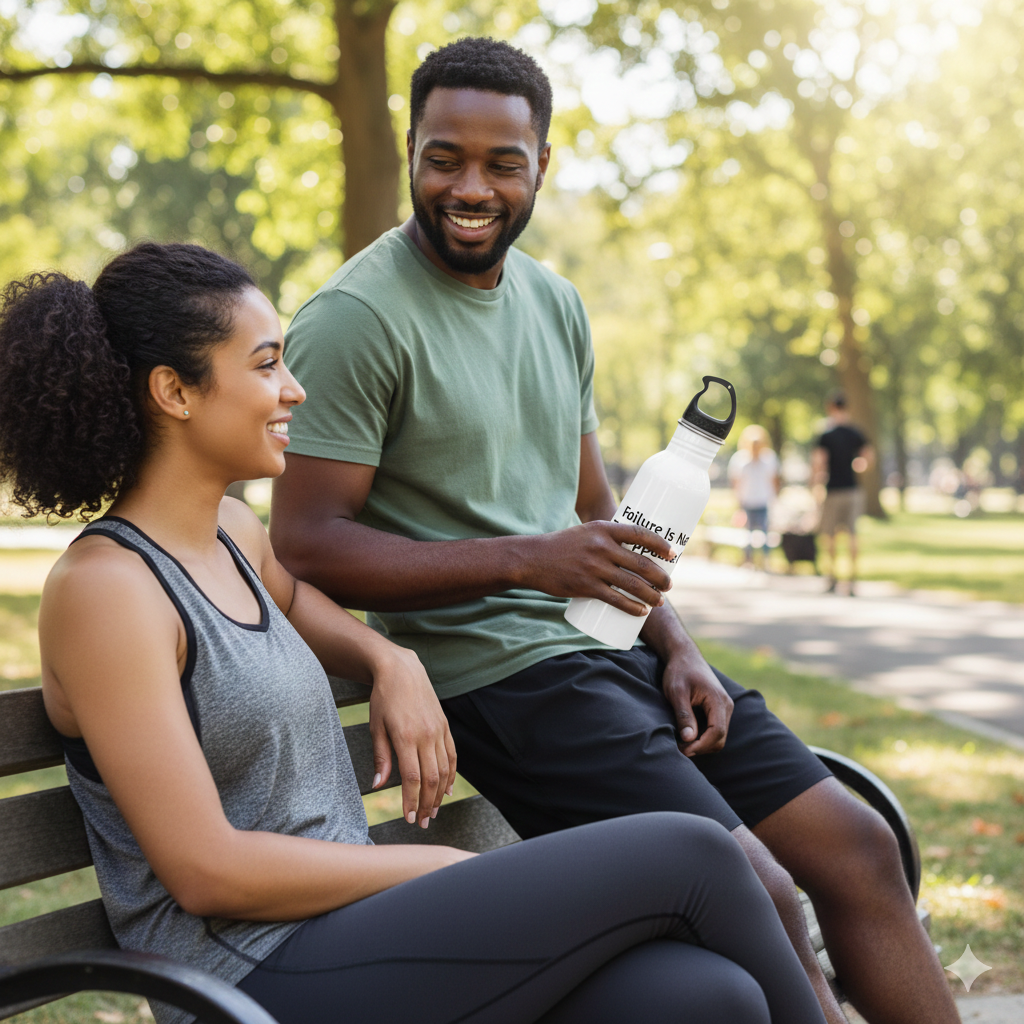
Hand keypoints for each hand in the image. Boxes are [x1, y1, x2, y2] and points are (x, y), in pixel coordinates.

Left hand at [367, 646, 457, 828]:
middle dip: (427, 804)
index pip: (412, 778)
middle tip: (422, 822)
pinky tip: (447, 791)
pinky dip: (452, 775)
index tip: (408, 818)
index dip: (411, 801)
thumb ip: (381, 757)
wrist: (402, 670)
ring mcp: (438, 730)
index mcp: (405, 736)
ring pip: (445, 770)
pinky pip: (452, 755)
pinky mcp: (445, 726)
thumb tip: (378, 785)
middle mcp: (426, 735)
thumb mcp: (375, 726)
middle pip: (431, 779)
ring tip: (433, 812)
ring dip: (440, 794)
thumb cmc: (383, 699)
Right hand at [523, 521, 677, 614]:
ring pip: (632, 584)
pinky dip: (632, 607)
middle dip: (660, 577)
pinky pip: (615, 599)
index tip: (673, 554)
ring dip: (651, 595)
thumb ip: (606, 540)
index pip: (639, 534)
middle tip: (668, 585)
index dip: (660, 544)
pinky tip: (642, 611)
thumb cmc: (562, 546)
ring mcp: (593, 567)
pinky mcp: (586, 586)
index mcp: (603, 529)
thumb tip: (633, 552)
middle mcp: (600, 546)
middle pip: (640, 563)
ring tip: (659, 600)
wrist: (532, 559)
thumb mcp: (585, 534)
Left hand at [661, 644, 733, 756]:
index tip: (682, 749)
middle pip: (720, 739)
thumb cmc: (679, 671)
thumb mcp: (676, 692)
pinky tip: (687, 734)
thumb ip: (684, 715)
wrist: (685, 656)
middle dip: (701, 747)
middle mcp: (726, 706)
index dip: (700, 745)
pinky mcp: (719, 709)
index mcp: (718, 701)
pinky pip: (715, 730)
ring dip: (702, 744)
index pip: (717, 732)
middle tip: (679, 748)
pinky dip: (703, 737)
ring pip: (718, 737)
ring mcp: (725, 708)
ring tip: (681, 742)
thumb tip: (689, 739)